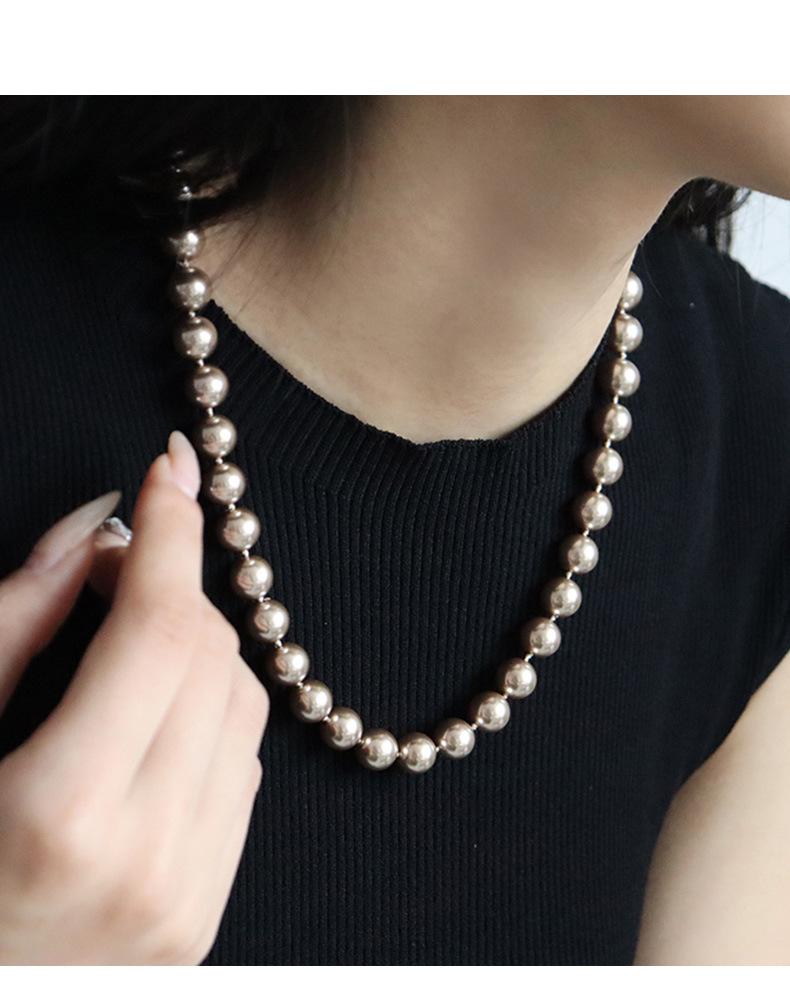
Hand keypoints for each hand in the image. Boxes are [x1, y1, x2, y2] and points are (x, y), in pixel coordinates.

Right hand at [0, 431, 268, 963]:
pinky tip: (152, 710)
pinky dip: (207, 711)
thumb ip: (12, 623)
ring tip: (127, 636)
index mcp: (60, 818)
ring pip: (243, 705)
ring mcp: (187, 894)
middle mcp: (146, 860)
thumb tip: (90, 531)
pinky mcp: (205, 909)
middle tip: (109, 564)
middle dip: (170, 583)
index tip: (168, 470)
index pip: (160, 630)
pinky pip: (242, 766)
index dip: (169, 534)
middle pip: (209, 657)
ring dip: (194, 645)